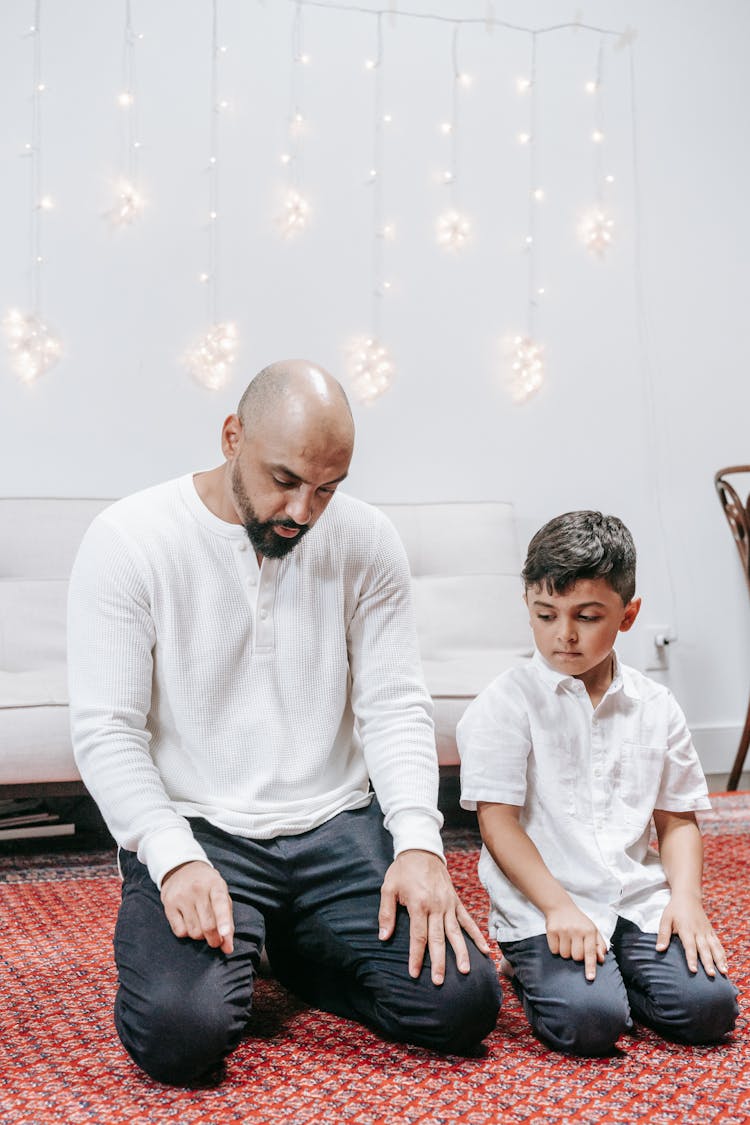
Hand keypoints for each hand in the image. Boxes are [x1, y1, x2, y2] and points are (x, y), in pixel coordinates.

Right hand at [160, 860, 233, 954]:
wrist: (182, 869)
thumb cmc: (207, 887)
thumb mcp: (221, 895)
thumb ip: (227, 921)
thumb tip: (228, 948)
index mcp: (215, 884)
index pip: (220, 904)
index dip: (223, 922)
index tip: (224, 935)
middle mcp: (198, 889)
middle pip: (207, 925)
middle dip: (214, 939)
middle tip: (216, 941)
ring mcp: (181, 896)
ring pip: (194, 931)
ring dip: (200, 936)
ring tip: (201, 925)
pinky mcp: (168, 904)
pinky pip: (180, 932)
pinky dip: (187, 933)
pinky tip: (189, 922)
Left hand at [378, 849, 490, 984]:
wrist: (422, 850)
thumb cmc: (403, 870)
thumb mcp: (388, 888)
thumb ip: (386, 913)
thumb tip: (383, 937)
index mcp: (418, 904)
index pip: (418, 937)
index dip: (416, 957)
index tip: (414, 974)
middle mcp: (436, 906)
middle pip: (438, 939)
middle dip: (439, 962)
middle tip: (439, 982)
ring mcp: (448, 904)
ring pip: (455, 932)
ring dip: (461, 952)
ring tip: (465, 971)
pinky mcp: (456, 901)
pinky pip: (467, 920)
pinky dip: (476, 935)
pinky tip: (484, 949)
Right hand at [545, 902, 606, 980]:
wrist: (560, 907)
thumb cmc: (579, 921)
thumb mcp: (592, 930)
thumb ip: (599, 945)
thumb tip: (601, 959)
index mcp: (589, 931)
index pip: (590, 952)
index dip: (590, 966)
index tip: (590, 977)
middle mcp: (576, 930)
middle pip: (576, 957)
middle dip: (576, 955)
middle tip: (575, 945)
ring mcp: (563, 930)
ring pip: (565, 955)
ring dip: (566, 952)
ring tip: (567, 941)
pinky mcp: (551, 931)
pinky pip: (554, 950)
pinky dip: (556, 948)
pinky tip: (559, 939)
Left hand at [656, 892, 727, 976]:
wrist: (688, 896)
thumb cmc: (674, 909)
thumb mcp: (665, 919)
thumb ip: (663, 934)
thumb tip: (659, 949)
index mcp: (686, 929)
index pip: (689, 946)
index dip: (691, 958)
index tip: (693, 970)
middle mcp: (698, 931)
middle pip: (704, 949)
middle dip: (708, 962)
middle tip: (711, 975)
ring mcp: (706, 931)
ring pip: (714, 947)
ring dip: (719, 960)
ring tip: (724, 972)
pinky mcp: (711, 931)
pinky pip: (718, 944)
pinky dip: (722, 954)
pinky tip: (725, 965)